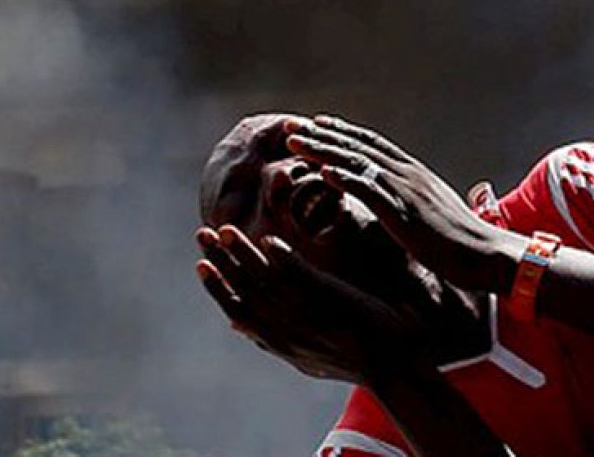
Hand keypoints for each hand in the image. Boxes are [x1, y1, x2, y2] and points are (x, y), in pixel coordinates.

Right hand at [195, 224, 423, 382]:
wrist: (393, 364)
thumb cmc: (352, 359)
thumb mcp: (302, 356)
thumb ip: (269, 339)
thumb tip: (238, 327)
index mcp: (279, 342)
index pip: (237, 312)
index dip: (216, 287)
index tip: (200, 265)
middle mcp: (286, 330)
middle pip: (243, 291)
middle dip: (220, 261)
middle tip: (203, 234)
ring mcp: (305, 314)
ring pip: (264, 280)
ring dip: (243, 254)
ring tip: (226, 229)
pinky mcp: (328, 300)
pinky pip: (298, 277)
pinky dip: (281, 259)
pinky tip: (270, 240)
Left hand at [285, 115, 525, 292]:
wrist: (485, 253)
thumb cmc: (463, 241)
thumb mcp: (436, 212)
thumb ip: (418, 201)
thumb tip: (408, 201)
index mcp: (413, 173)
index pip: (372, 144)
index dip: (343, 132)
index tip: (318, 123)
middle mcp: (407, 173)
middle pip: (357, 145)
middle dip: (322, 134)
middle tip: (291, 126)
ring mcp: (405, 189)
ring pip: (356, 161)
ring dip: (322, 150)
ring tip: (295, 142)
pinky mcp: (403, 211)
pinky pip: (369, 189)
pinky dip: (344, 178)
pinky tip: (322, 172)